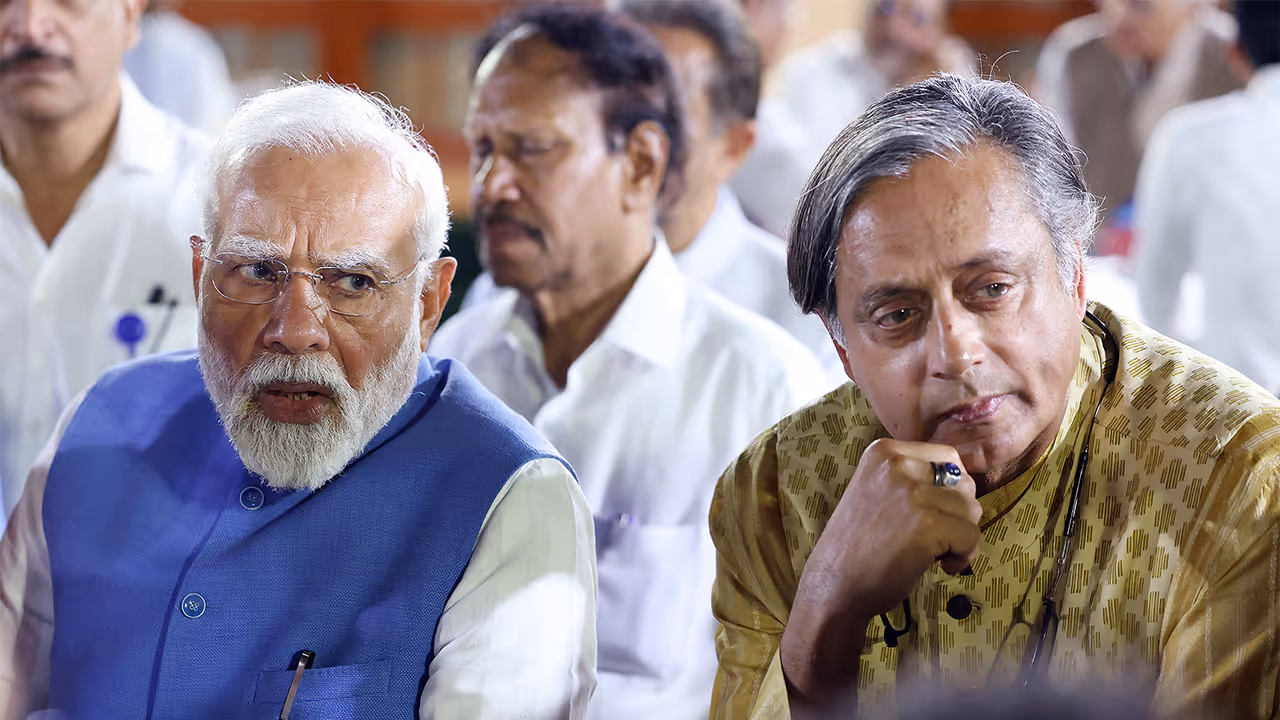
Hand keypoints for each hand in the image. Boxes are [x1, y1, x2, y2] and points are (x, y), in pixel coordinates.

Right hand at [780, 438, 983, 703]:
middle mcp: (897, 464)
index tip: (930, 515)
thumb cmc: (858, 545)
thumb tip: (969, 478)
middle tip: (932, 538)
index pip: (947, 457)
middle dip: (958, 513)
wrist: (833, 585)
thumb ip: (914, 478)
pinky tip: (941, 566)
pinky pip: (972, 536)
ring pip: (972, 509)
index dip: (950, 490)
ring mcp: (912, 493)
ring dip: (961, 536)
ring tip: (934, 553)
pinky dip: (964, 556)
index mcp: (884, 451)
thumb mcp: (878, 491)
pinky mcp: (927, 524)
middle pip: (963, 482)